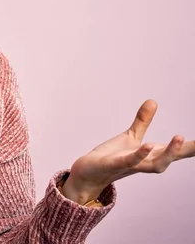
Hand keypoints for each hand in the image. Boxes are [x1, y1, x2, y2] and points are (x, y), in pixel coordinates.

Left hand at [63, 99, 194, 202]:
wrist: (89, 173)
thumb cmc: (112, 156)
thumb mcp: (131, 136)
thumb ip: (143, 121)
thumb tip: (153, 101)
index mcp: (153, 154)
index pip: (179, 151)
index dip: (194, 146)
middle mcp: (146, 162)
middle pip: (172, 158)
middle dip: (187, 149)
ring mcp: (132, 165)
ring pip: (156, 164)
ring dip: (169, 152)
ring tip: (179, 138)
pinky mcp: (115, 164)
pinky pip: (131, 161)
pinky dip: (140, 154)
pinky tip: (147, 146)